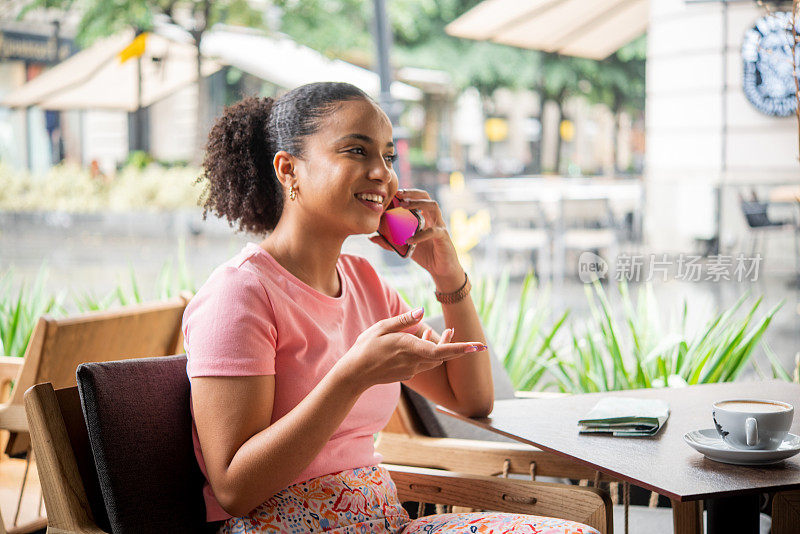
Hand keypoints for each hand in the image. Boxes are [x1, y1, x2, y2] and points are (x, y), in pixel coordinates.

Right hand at [335, 307, 485, 391]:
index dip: (461, 348)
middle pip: (442, 354)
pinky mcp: (407, 374)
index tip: (478, 347)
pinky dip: (426, 352)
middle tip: (452, 329)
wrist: (355, 374)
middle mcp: (413, 361)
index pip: (441, 350)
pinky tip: (417, 342)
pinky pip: (424, 363)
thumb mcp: (382, 327)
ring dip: (438, 347)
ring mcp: (411, 370)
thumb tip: (422, 310)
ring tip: (431, 331)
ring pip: (434, 359)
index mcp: (409, 348)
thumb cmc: (366, 347)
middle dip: (452, 344)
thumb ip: (404, 320)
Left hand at [369, 189, 461, 281]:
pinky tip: (409, 240)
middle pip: (426, 197)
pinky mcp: (443, 237)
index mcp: (425, 217)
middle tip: (399, 195)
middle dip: (413, 193)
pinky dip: (420, 235)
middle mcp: (434, 218)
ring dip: (418, 204)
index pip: (418, 198)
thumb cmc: (425, 255)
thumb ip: (390, 242)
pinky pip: (432, 232)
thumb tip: (371, 237)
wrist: (440, 269)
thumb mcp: (404, 247)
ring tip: (404, 207)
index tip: (394, 193)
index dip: (408, 193)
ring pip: (433, 206)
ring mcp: (440, 226)